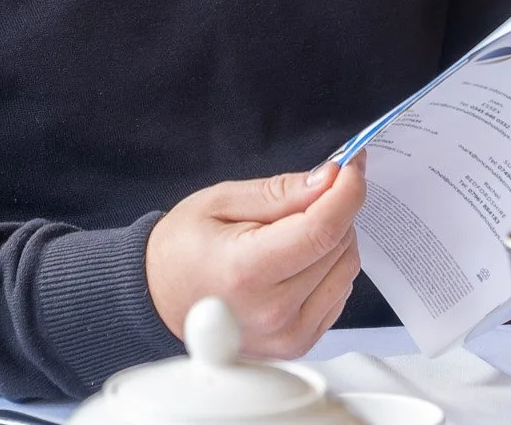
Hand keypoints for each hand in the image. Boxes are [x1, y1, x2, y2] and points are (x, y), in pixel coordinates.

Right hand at [145, 158, 365, 358]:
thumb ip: (281, 191)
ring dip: (332, 240)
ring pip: (347, 269)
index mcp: (247, 271)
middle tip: (306, 196)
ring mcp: (288, 334)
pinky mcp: (298, 343)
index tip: (350, 168)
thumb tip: (330, 180)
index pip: (322, 230)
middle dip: (333, 210)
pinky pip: (340, 293)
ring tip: (291, 232)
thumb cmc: (182, 248)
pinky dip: (327, 267)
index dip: (346, 192)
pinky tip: (295, 260)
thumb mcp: (222, 201)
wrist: (160, 297)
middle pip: (339, 246)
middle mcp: (272, 311)